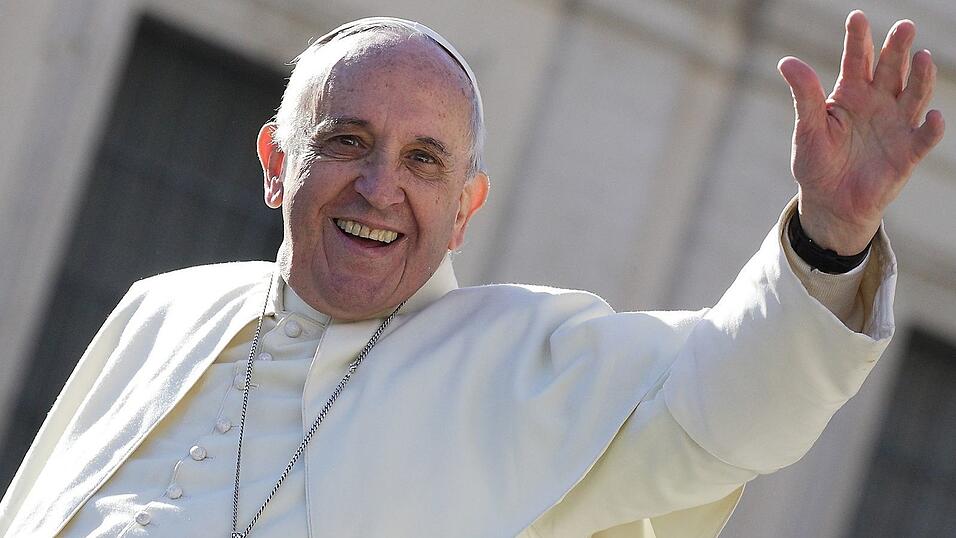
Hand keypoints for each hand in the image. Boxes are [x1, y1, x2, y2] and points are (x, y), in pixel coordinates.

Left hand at [778, 10, 944, 253]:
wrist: (830, 203)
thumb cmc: (818, 163)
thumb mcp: (808, 129)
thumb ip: (804, 96)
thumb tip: (787, 61)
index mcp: (851, 94)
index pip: (857, 60)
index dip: (858, 39)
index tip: (856, 17)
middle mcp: (878, 103)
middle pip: (891, 70)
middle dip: (897, 48)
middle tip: (903, 27)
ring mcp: (896, 125)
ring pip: (914, 95)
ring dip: (921, 78)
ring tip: (921, 58)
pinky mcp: (908, 152)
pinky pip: (924, 138)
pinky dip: (932, 128)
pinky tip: (934, 117)